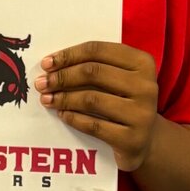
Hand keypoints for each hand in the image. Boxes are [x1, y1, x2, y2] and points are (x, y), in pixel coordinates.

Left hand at [34, 41, 157, 171]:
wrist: (147, 140)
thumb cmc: (124, 100)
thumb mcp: (118, 77)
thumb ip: (94, 65)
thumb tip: (52, 65)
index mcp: (142, 62)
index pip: (97, 50)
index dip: (69, 55)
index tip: (47, 63)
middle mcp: (146, 86)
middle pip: (93, 72)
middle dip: (62, 76)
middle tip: (42, 83)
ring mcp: (142, 114)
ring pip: (91, 99)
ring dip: (63, 98)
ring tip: (47, 99)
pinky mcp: (132, 140)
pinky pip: (94, 126)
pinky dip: (73, 118)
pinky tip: (62, 115)